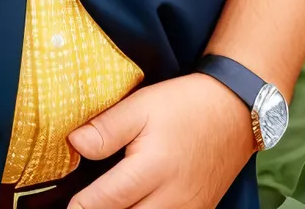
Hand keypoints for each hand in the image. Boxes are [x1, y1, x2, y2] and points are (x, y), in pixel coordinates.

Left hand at [65, 72, 255, 208]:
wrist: (234, 111)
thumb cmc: (185, 105)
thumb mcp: (141, 106)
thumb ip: (106, 128)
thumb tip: (74, 144)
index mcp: (152, 169)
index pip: (108, 200)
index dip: (83, 206)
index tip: (70, 207)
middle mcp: (172, 198)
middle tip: (85, 207)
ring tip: (108, 205)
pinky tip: (136, 206)